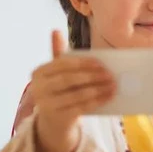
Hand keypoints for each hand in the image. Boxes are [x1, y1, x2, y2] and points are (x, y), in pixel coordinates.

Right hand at [31, 31, 115, 151]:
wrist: (53, 120)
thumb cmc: (58, 90)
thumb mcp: (56, 73)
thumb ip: (59, 55)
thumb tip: (55, 30)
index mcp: (38, 73)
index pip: (62, 64)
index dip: (82, 63)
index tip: (100, 63)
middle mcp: (39, 89)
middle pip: (69, 80)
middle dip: (92, 76)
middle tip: (110, 74)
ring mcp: (47, 105)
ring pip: (77, 95)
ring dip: (98, 89)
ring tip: (113, 85)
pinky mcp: (59, 118)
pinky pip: (82, 108)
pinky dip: (97, 101)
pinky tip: (109, 96)